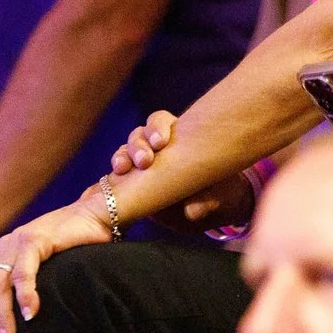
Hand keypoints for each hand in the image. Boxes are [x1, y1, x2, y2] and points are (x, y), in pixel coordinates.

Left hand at [0, 196, 118, 332]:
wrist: (97, 215)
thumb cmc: (79, 247)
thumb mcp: (51, 273)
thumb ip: (37, 290)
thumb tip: (33, 326)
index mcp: (5, 258)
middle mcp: (5, 250)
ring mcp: (17, 242)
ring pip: (0, 285)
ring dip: (4, 315)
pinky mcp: (34, 238)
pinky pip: (23, 271)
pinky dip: (24, 294)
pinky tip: (30, 313)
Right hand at [112, 114, 254, 231]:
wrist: (211, 210)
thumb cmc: (220, 192)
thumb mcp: (220, 196)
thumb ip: (207, 201)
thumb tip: (192, 211)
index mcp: (178, 138)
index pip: (161, 122)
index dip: (157, 127)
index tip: (160, 142)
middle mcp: (156, 149)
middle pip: (139, 135)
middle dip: (138, 145)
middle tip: (144, 161)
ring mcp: (142, 166)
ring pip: (126, 153)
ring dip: (122, 158)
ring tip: (123, 169)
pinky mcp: (133, 186)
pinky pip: (117, 178)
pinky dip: (112, 179)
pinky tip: (111, 183)